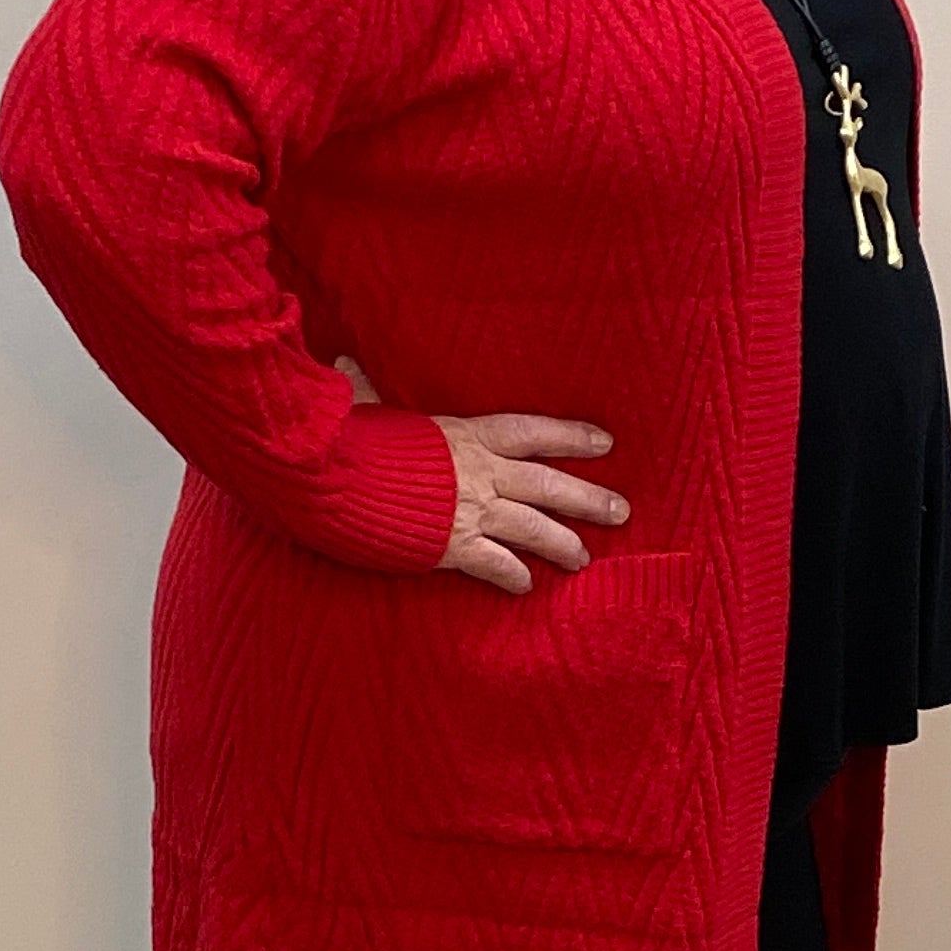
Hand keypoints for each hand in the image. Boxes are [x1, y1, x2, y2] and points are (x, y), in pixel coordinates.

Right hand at [334, 354, 627, 595]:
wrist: (329, 477)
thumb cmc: (347, 438)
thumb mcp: (367, 408)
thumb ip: (368, 391)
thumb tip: (346, 362)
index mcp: (465, 434)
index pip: (532, 432)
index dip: (571, 436)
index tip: (605, 443)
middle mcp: (479, 472)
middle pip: (548, 484)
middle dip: (588, 499)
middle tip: (621, 511)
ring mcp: (469, 510)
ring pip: (533, 528)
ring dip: (563, 545)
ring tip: (584, 558)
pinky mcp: (451, 546)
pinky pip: (496, 564)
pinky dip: (513, 576)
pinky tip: (526, 587)